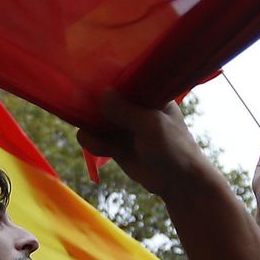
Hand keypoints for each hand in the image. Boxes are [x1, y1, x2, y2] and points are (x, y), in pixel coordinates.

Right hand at [77, 91, 226, 200]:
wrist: (179, 183)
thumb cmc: (173, 147)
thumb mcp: (151, 125)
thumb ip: (126, 110)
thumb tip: (102, 93)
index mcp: (149, 95)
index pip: (125, 79)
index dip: (108, 77)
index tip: (91, 77)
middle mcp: (134, 107)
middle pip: (105, 98)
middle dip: (92, 101)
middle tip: (80, 104)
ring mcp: (123, 126)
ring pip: (95, 119)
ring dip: (89, 123)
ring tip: (93, 131)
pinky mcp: (115, 145)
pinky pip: (95, 139)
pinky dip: (92, 142)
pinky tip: (99, 146)